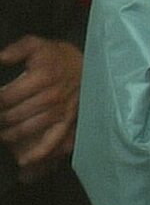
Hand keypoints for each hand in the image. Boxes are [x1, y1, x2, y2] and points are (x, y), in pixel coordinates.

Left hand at [0, 37, 81, 177]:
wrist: (85, 68)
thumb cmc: (56, 56)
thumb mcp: (34, 44)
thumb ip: (15, 50)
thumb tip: (0, 58)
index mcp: (41, 78)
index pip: (9, 95)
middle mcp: (50, 99)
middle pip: (17, 114)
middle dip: (1, 120)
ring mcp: (60, 114)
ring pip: (31, 129)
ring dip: (12, 135)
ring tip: (2, 136)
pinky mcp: (67, 125)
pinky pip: (52, 143)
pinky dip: (38, 154)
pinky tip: (24, 161)